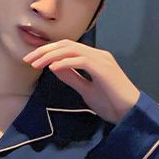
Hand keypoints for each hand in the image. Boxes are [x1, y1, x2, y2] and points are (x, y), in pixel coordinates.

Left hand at [22, 39, 140, 123]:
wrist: (131, 113)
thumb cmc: (111, 103)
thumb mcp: (86, 90)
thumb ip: (72, 77)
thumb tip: (54, 66)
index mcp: (93, 58)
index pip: (67, 48)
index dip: (47, 51)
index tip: (31, 60)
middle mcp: (98, 54)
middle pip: (66, 44)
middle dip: (44, 50)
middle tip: (27, 59)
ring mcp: (102, 60)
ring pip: (72, 49)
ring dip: (51, 55)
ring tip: (36, 64)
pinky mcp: (104, 69)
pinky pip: (81, 61)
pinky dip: (65, 63)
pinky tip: (53, 68)